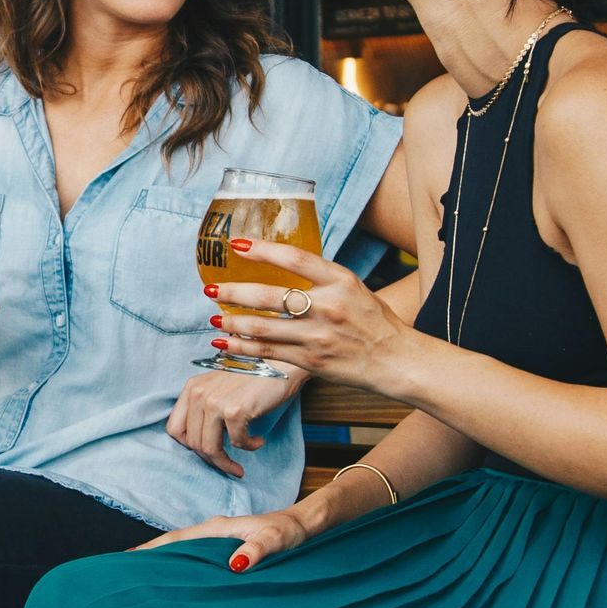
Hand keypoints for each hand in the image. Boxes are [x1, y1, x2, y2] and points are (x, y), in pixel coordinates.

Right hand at [133, 507, 310, 572]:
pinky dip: (182, 567)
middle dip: (150, 557)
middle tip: (123, 574)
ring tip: (142, 580)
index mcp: (217, 529)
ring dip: (165, 563)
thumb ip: (257, 549)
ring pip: (184, 552)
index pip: (177, 540)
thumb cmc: (289, 532)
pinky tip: (177, 581)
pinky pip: (197, 559)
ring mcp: (218, 541)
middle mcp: (213, 533)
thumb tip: (234, 565)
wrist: (303, 526)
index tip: (126, 560)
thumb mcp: (275, 540)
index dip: (152, 550)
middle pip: (174, 544)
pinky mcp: (225, 550)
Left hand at [165, 370, 292, 477]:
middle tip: (228, 465)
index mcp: (192, 388)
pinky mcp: (235, 410)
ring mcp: (215, 402)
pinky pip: (237, 443)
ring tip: (239, 465)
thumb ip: (205, 408)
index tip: (206, 452)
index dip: (189, 446)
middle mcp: (199, 393)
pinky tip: (258, 440)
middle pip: (193, 443)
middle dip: (211, 460)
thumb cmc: (253, 378)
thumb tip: (200, 442)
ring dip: (226, 463)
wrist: (281, 361)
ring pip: (210, 448)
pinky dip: (249, 447)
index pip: (174, 429)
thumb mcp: (219, 388)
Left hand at [203, 239, 407, 387]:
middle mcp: (329, 306)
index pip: (295, 258)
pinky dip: (243, 347)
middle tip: (210, 288)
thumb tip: (280, 264)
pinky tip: (226, 343)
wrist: (396, 360)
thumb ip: (320, 277)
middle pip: (270, 297)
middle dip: (233, 292)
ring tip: (214, 318)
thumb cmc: (373, 320)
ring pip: (263, 328)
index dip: (262, 250)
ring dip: (233, 323)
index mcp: (340, 280)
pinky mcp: (312, 361)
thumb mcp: (352, 287)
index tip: (236, 245)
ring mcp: (319, 336)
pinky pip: (268, 352)